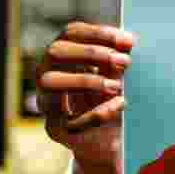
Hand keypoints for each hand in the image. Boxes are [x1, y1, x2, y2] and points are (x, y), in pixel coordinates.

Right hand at [37, 22, 133, 173]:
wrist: (106, 140)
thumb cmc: (109, 99)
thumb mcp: (116, 75)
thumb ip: (117, 60)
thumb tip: (128, 43)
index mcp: (63, 56)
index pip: (71, 33)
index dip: (98, 33)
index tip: (127, 41)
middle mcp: (47, 74)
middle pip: (55, 51)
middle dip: (91, 53)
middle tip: (124, 62)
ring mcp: (47, 102)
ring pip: (51, 82)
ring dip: (86, 80)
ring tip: (116, 86)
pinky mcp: (55, 129)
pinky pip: (69, 120)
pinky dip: (97, 113)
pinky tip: (119, 105)